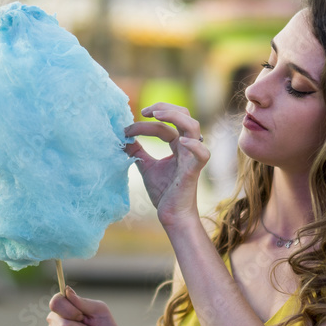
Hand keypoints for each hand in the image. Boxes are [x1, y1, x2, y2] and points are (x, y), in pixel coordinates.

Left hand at [124, 102, 209, 227]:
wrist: (172, 216)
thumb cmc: (164, 193)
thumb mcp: (146, 167)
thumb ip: (138, 151)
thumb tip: (123, 138)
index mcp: (177, 146)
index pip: (163, 126)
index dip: (145, 123)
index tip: (126, 130)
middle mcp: (187, 147)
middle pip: (184, 116)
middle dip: (165, 108)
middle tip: (144, 111)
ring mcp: (192, 158)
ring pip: (193, 126)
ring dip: (175, 117)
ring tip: (156, 115)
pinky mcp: (194, 171)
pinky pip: (202, 154)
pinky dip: (194, 145)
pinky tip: (181, 142)